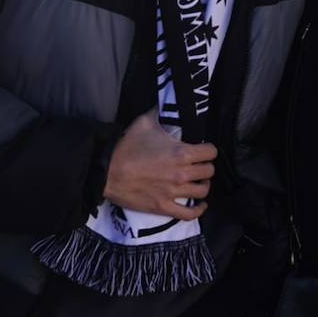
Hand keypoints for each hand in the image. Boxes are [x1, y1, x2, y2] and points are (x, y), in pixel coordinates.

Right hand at [102, 108, 216, 220]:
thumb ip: (160, 112)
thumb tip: (166, 102)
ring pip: (203, 191)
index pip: (211, 152)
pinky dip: (198, 210)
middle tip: (199, 165)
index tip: (203, 149)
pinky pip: (189, 214)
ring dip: (203, 185)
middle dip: (206, 167)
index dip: (209, 149)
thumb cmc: (126, 146)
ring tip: (198, 181)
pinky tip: (200, 204)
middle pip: (209, 172)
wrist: (106, 170)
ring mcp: (173, 192)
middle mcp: (181, 173)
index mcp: (181, 152)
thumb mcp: (145, 122)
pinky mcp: (163, 207)